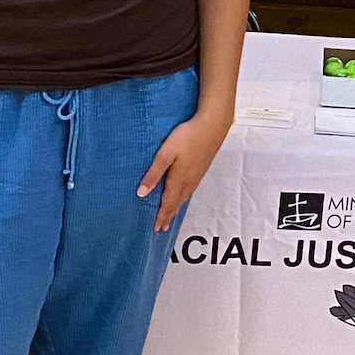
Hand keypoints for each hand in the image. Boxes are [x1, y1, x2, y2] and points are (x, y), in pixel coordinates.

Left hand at [137, 111, 229, 231]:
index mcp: (178, 180)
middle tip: (162, 228)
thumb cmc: (187, 137)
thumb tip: (141, 193)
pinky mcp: (201, 168)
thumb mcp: (165, 154)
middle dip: (168, 216)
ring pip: (184, 197)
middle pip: (176, 203)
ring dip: (176, 208)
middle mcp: (188, 181)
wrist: (213, 126)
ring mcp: (196, 175)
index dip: (162, 217)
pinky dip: (183, 198)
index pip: (168, 204)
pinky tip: (183, 194)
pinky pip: (190, 190)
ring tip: (171, 215)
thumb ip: (154, 173)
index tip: (156, 228)